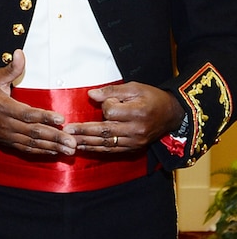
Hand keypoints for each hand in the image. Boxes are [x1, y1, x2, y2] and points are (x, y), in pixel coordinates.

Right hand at [0, 50, 76, 156]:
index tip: (61, 118)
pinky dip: (41, 151)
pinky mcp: (7, 141)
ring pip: (32, 143)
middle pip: (33, 132)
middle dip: (55, 137)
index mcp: (3, 106)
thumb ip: (11, 68)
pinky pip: (26, 149)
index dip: (45, 116)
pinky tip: (54, 152)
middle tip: (72, 142)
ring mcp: (7, 134)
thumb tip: (20, 53)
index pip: (28, 114)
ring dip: (52, 147)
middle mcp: (6, 123)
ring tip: (69, 150)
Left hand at [63, 82, 184, 152]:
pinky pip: (112, 150)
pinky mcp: (133, 148)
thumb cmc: (152, 98)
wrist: (171, 114)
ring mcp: (134, 141)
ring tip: (70, 141)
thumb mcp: (135, 88)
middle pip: (105, 131)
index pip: (111, 112)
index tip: (108, 100)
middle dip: (84, 131)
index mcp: (137, 112)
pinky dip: (96, 149)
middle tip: (67, 130)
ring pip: (106, 143)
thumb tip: (91, 95)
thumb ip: (112, 91)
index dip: (106, 105)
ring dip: (87, 142)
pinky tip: (84, 147)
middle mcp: (136, 130)